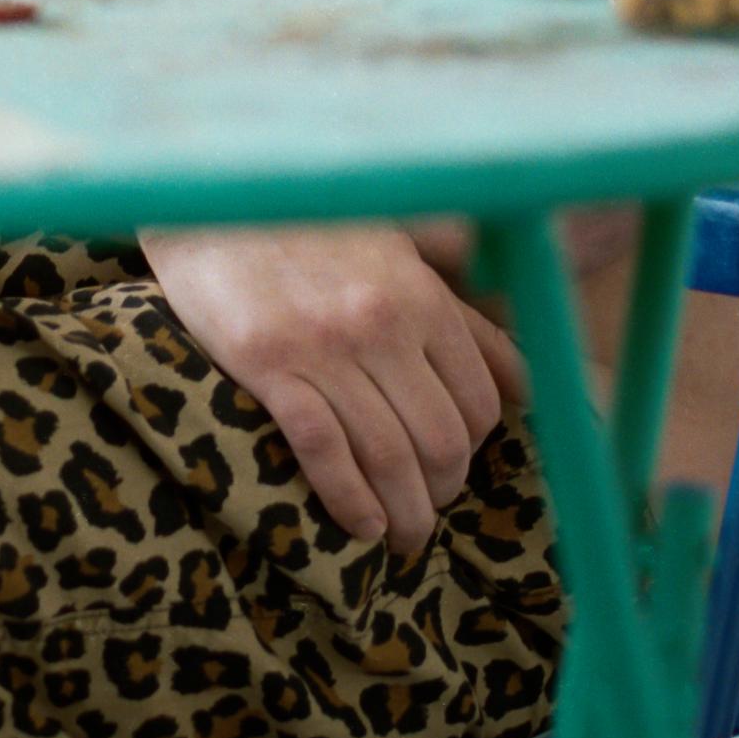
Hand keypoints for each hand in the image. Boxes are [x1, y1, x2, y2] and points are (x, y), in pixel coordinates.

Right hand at [141, 226, 528, 559]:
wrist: (215, 201)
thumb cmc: (314, 232)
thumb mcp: (402, 257)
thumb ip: (460, 318)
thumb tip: (523, 383)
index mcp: (423, 296)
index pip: (479, 401)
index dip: (473, 452)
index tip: (453, 470)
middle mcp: (382, 321)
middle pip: (440, 439)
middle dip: (442, 492)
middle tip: (428, 513)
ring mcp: (324, 345)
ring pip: (387, 455)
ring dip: (403, 513)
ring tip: (401, 536)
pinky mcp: (268, 365)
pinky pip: (324, 450)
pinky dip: (350, 500)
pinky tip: (361, 526)